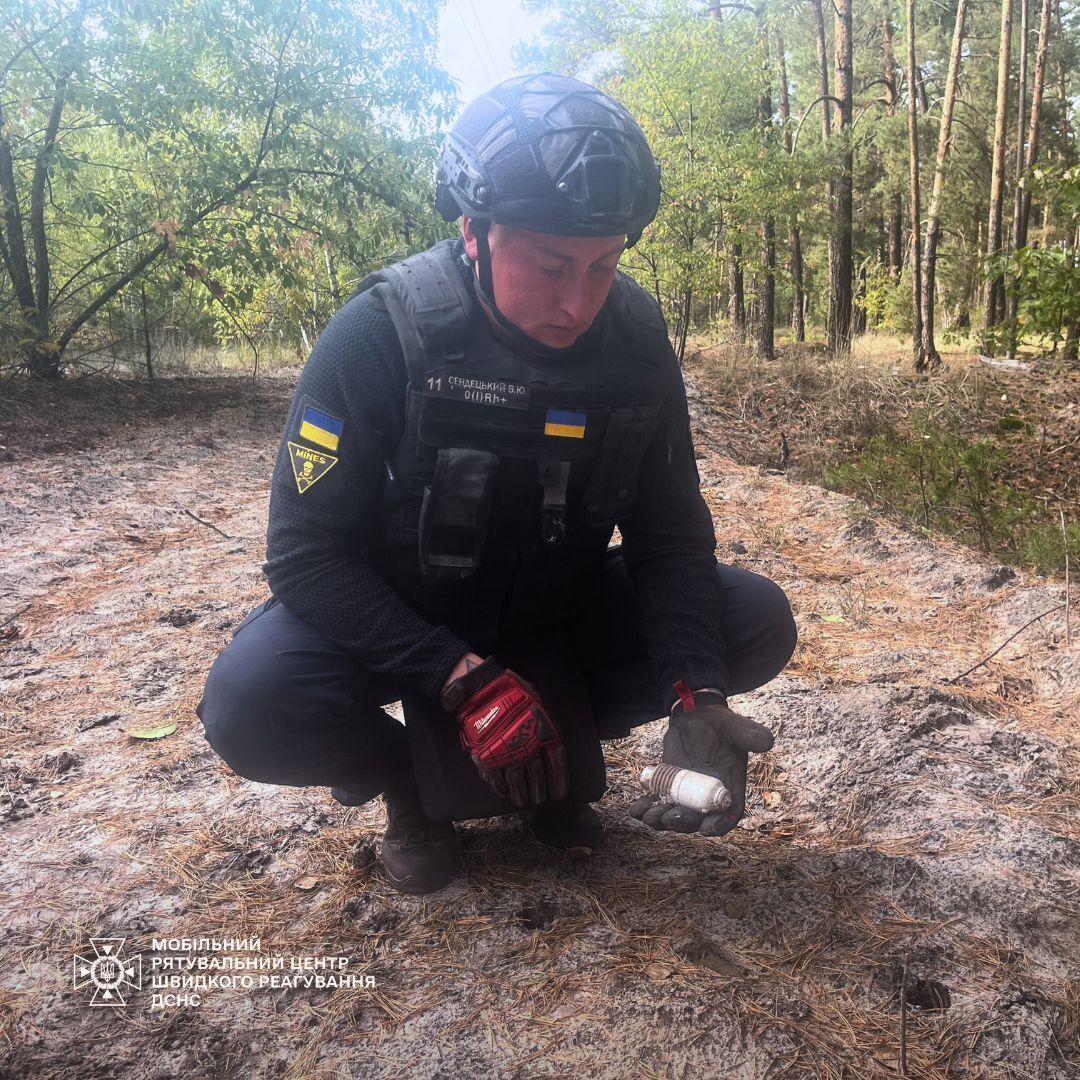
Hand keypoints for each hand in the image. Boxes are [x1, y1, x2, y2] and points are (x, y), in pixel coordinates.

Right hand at [441, 657, 568, 807]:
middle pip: (537, 775)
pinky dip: (500, 789)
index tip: (559, 794)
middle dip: (538, 790)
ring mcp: (506, 752)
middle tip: (539, 799)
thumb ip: (544, 722)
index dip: (559, 779)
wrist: (481, 688)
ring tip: (522, 802)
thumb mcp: (536, 701)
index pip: (557, 761)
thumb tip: (550, 739)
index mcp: (543, 731)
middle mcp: (526, 744)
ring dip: (521, 794)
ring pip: (516, 781)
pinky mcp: (486, 756)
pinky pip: (495, 779)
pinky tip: (504, 794)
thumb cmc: (512, 691)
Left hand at [630, 688, 773, 836]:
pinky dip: (646, 808)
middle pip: (697, 819)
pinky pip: (658, 802)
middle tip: (670, 817)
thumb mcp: (736, 728)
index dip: (719, 825)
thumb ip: (750, 735)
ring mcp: (687, 793)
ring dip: (661, 820)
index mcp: (730, 788)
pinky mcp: (669, 786)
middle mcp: (708, 796)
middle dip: (683, 822)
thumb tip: (767, 741)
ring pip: (675, 815)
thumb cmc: (722, 725)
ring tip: (649, 816)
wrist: (698, 718)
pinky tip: (636, 810)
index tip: (706, 829)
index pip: (728, 815)